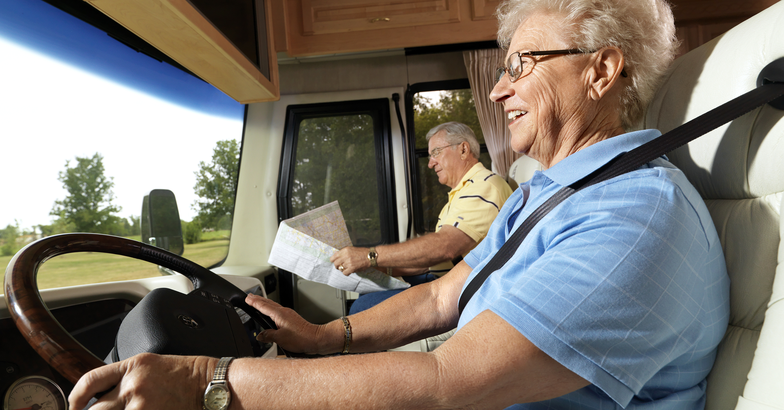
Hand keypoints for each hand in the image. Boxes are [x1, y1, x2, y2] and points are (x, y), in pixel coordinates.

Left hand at [68, 353, 211, 409]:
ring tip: (132, 409)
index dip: (76, 398)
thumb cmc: (187, 376)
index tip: (74, 407)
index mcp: (133, 366)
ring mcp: (141, 406)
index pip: (90, 381)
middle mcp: (134, 386)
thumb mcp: (152, 366)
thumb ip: (126, 379)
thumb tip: (102, 397)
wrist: (211, 385)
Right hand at [245, 294, 330, 353]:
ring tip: (258, 302)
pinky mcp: (292, 318)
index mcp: (279, 314)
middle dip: (258, 299)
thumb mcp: (280, 339)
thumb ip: (268, 336)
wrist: (315, 338)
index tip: (247, 298)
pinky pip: (278, 311)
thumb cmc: (301, 338)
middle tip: (250, 296)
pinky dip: (271, 309)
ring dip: (265, 303)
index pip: (263, 306)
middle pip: (268, 303)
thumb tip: (260, 336)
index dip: (254, 302)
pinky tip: (271, 314)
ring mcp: (289, 314)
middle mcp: (284, 312)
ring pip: (273, 306)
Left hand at [330, 246, 369, 275]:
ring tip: (348, 267)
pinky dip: (346, 273)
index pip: (333, 257)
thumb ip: (343, 252)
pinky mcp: (352, 268)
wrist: (370, 256)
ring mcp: (349, 262)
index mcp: (345, 250)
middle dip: (337, 266)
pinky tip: (349, 271)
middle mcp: (345, 256)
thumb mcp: (351, 249)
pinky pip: (345, 273)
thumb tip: (335, 255)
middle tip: (340, 266)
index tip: (335, 262)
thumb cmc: (361, 252)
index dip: (333, 260)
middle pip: (335, 264)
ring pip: (340, 269)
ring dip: (343, 269)